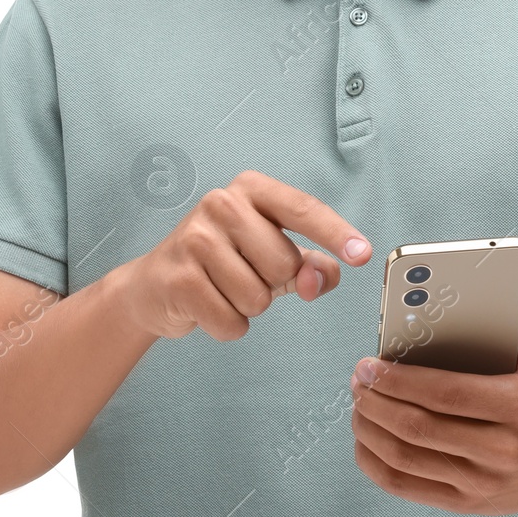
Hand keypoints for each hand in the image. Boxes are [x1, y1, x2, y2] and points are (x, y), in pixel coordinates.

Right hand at [122, 170, 371, 340]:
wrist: (154, 287)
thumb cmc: (225, 265)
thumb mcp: (272, 256)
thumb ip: (310, 266)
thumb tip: (320, 279)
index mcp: (251, 189)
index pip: (303, 209)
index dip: (336, 234)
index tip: (363, 255)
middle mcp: (221, 203)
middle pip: (285, 264)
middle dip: (274, 284)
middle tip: (246, 275)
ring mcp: (195, 238)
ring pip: (258, 297)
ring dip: (249, 307)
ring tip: (224, 289)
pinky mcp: (179, 278)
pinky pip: (232, 322)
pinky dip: (228, 326)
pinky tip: (208, 307)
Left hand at [350, 270, 517, 514]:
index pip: (447, 393)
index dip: (400, 380)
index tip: (370, 363)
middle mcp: (502, 450)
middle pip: (419, 427)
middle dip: (376, 400)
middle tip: (357, 378)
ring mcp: (482, 483)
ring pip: (406, 458)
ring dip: (369, 429)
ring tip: (357, 402)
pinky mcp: (465, 504)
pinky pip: (405, 486)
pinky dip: (374, 463)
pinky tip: (364, 439)